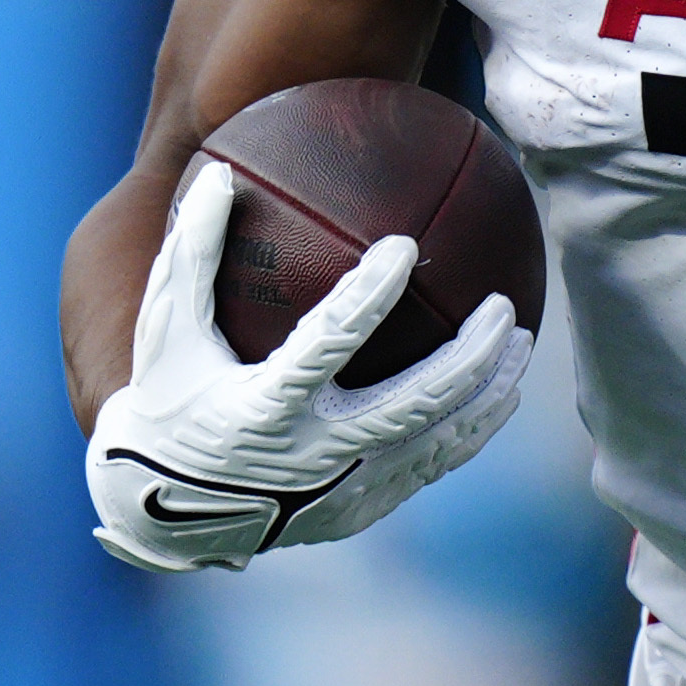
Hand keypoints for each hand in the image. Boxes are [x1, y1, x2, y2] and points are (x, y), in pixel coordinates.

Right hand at [88, 162, 529, 570]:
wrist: (164, 511)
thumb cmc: (167, 399)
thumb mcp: (167, 331)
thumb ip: (192, 256)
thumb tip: (221, 174)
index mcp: (261, 409)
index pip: (326, 344)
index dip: (367, 296)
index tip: (405, 245)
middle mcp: (309, 459)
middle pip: (409, 405)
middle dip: (466, 357)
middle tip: (502, 307)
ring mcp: (340, 493)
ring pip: (435, 442)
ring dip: (486, 394)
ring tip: (521, 343)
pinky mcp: (358, 511)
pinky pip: (428, 466)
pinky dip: (467, 429)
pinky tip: (496, 392)